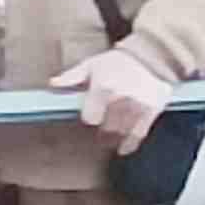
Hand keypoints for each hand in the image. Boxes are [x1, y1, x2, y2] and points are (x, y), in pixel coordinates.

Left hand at [51, 46, 175, 149]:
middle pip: (106, 127)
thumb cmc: (118, 61)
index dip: (90, 119)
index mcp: (102, 87)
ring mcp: (137, 105)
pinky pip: (139, 133)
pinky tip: (123, 149)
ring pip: (121, 131)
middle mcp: (120, 98)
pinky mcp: (152, 110)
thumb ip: (73, 76)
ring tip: (109, 139)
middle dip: (102, 131)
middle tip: (99, 133)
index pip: (91, 118)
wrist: (151, 56)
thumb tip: (53, 83)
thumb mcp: (93, 64)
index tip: (90, 119)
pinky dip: (130, 143)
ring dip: (114, 136)